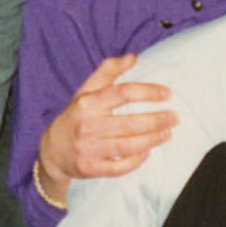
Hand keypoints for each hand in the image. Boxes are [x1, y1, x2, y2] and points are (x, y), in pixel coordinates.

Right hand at [35, 55, 174, 204]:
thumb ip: (108, 71)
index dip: (147, 92)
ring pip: (127, 146)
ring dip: (152, 140)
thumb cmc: (75, 116)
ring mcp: (87, 149)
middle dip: (156, 121)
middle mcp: (87, 126)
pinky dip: (136, 161)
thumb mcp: (86, 91)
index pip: (122, 94)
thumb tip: (132, 58)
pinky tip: (147, 153)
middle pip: (129, 123)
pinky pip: (118, 167)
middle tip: (174, 118)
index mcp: (87, 103)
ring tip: (167, 134)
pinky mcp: (89, 168)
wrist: (51, 150)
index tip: (167, 94)